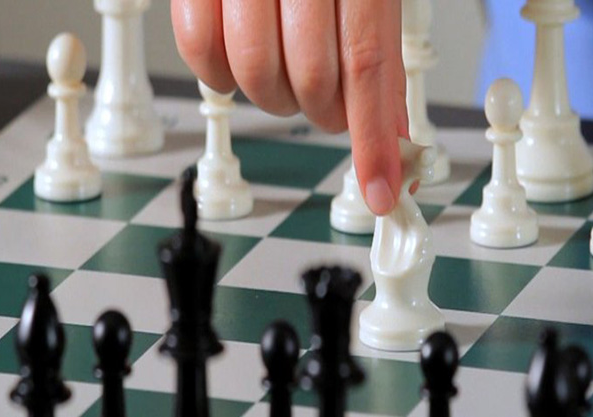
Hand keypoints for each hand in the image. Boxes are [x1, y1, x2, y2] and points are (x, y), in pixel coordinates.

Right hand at [171, 0, 408, 214]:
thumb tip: (394, 136)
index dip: (373, 138)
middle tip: (326, 107)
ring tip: (285, 73)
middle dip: (322, 114)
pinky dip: (221, 74)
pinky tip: (240, 59)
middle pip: (311, 77)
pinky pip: (198, 49)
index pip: (367, 64)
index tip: (380, 189)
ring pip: (254, 72)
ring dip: (274, 97)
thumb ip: (379, 59)